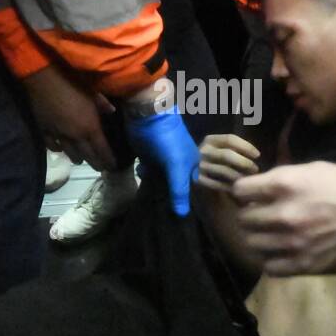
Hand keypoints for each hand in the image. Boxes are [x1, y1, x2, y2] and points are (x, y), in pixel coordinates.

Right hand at [20, 64, 116, 170]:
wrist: (43, 78)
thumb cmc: (71, 81)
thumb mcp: (93, 90)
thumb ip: (103, 103)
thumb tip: (111, 111)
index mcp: (90, 127)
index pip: (102, 149)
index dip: (108, 160)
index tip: (112, 166)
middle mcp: (75, 136)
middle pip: (87, 155)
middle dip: (95, 163)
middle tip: (100, 167)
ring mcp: (58, 135)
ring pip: (69, 153)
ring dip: (77, 158)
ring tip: (81, 161)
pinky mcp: (44, 131)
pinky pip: (52, 146)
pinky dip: (58, 149)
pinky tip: (60, 149)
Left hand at [124, 82, 198, 215]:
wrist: (146, 114)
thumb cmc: (167, 140)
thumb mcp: (176, 165)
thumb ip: (179, 189)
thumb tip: (183, 215)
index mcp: (192, 164)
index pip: (192, 189)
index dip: (187, 203)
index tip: (179, 221)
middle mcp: (180, 164)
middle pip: (176, 186)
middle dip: (170, 199)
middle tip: (163, 219)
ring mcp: (163, 162)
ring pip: (162, 182)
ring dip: (157, 192)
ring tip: (152, 211)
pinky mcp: (149, 158)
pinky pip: (149, 175)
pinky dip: (146, 182)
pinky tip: (143, 194)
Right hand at [196, 134, 259, 192]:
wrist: (194, 178)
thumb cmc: (217, 162)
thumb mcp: (223, 150)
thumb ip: (235, 148)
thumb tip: (255, 153)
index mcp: (210, 140)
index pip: (230, 139)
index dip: (245, 146)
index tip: (257, 155)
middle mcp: (203, 151)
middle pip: (226, 154)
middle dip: (244, 162)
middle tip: (255, 169)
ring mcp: (199, 166)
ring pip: (223, 170)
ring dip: (239, 176)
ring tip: (248, 180)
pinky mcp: (198, 180)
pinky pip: (218, 184)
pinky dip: (230, 186)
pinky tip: (238, 189)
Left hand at [232, 162, 335, 274]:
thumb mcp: (316, 170)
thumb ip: (284, 178)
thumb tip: (259, 187)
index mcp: (286, 184)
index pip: (240, 191)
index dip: (244, 193)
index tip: (251, 196)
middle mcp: (284, 213)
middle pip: (244, 220)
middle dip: (250, 217)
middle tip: (262, 217)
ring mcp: (292, 242)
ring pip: (253, 245)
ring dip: (259, 239)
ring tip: (272, 236)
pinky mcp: (304, 265)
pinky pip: (270, 266)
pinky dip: (272, 260)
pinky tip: (283, 253)